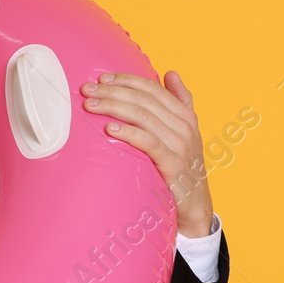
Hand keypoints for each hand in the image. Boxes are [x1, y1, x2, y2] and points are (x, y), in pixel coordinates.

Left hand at [80, 70, 214, 236]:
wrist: (196, 208)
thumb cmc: (184, 169)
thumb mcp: (186, 133)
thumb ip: (181, 102)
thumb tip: (171, 73)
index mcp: (185, 115)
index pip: (153, 88)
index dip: (127, 80)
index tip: (103, 78)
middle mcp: (185, 126)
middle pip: (144, 99)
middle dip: (113, 91)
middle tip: (87, 89)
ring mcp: (180, 145)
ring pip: (143, 116)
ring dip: (113, 107)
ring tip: (91, 105)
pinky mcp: (173, 164)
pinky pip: (149, 142)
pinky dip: (128, 133)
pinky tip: (110, 129)